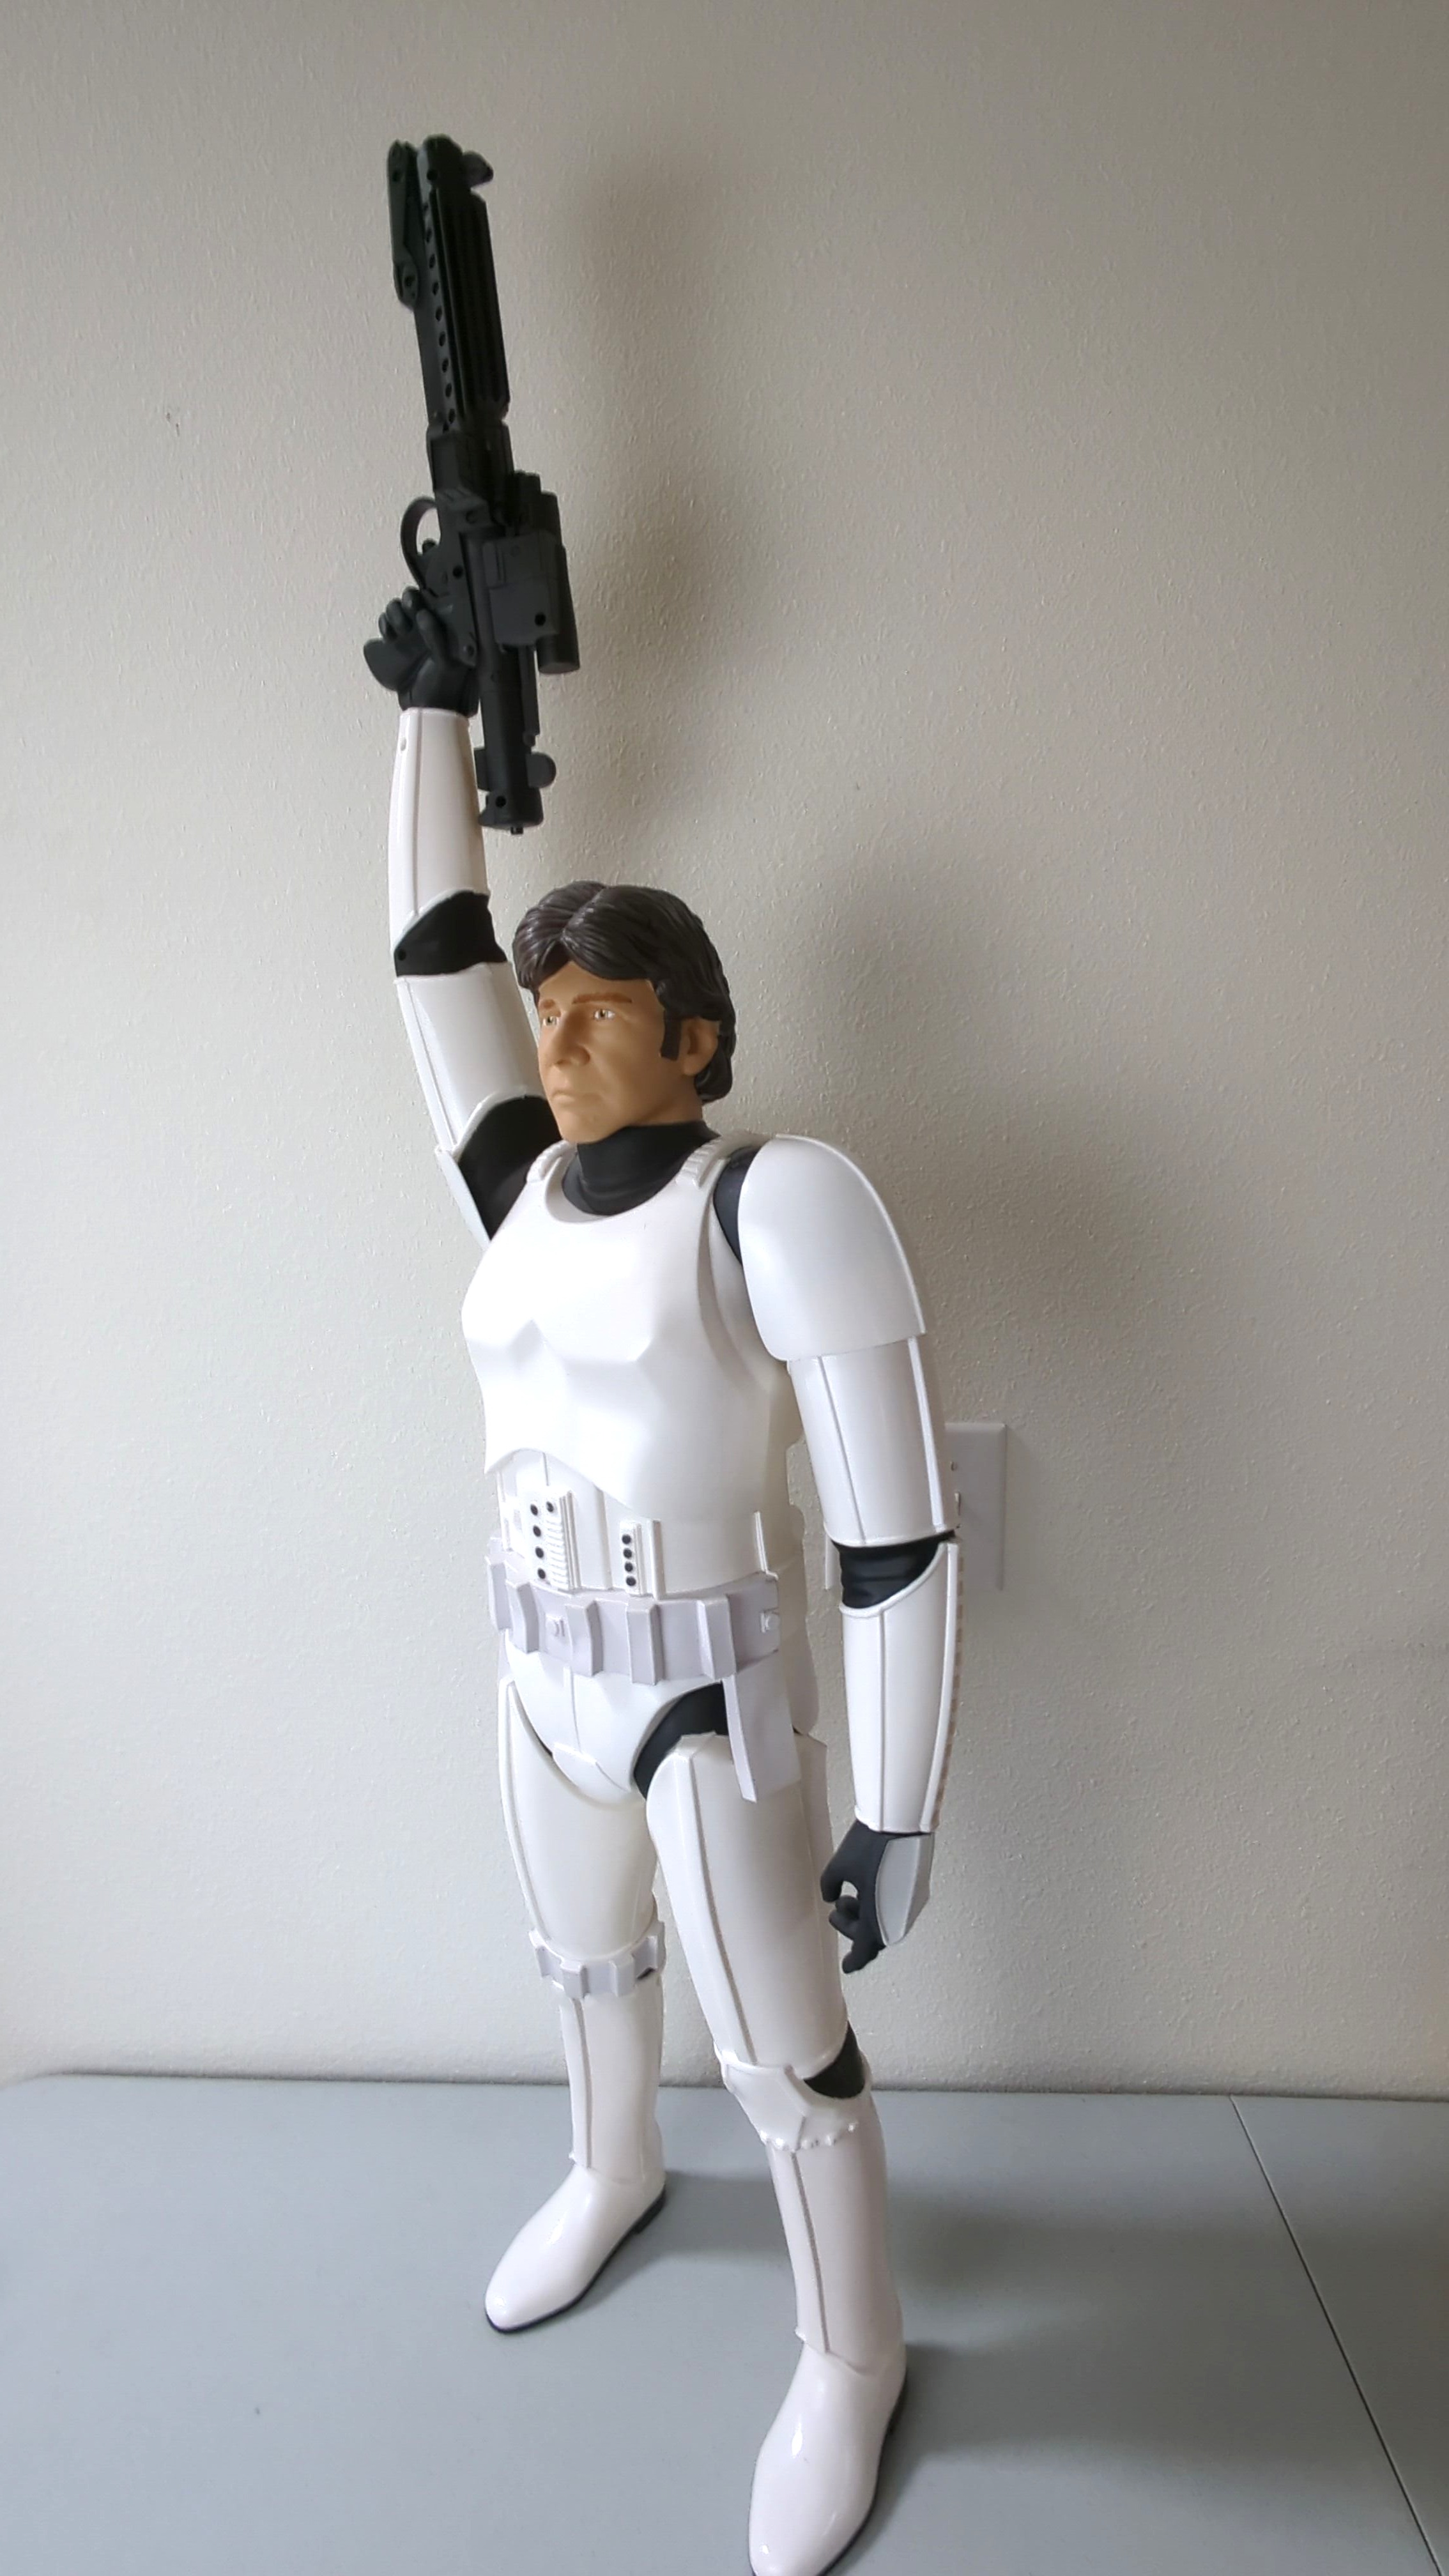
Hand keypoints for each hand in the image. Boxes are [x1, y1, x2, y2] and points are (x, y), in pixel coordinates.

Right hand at [363, 588, 478, 715]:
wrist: (426, 709)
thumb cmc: (444, 688)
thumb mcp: (446, 662)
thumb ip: (437, 638)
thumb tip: (424, 616)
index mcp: (446, 627)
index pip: (434, 599)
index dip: (424, 597)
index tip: (418, 606)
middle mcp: (428, 627)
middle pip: (412, 600)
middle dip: (406, 603)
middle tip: (408, 616)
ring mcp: (412, 634)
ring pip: (397, 610)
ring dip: (394, 614)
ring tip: (399, 632)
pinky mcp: (397, 643)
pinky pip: (387, 625)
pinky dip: (384, 625)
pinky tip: (389, 637)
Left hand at [820, 1822, 935, 1973]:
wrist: (900, 1819)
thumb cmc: (870, 1844)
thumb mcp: (838, 1866)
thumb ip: (829, 1886)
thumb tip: (829, 1895)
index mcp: (878, 1919)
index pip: (864, 1950)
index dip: (854, 1960)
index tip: (846, 1966)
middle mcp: (899, 1917)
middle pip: (874, 1936)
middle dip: (853, 1927)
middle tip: (838, 1909)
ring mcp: (911, 1903)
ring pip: (886, 1921)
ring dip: (866, 1914)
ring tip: (852, 1893)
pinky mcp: (917, 1889)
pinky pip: (896, 1907)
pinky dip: (880, 1904)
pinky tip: (869, 1886)